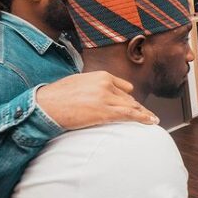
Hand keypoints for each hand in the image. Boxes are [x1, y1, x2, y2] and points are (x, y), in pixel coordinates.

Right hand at [36, 71, 158, 128]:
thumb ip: (93, 86)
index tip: (134, 103)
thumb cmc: (57, 97)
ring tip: (152, 119)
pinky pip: (129, 114)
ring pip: (131, 106)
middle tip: (147, 115)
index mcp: (101, 76)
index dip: (128, 97)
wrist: (45, 106)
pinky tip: (151, 122)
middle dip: (136, 108)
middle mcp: (107, 84)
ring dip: (144, 114)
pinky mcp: (105, 111)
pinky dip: (143, 118)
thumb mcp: (78, 83)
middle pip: (128, 97)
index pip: (122, 86)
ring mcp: (107, 97)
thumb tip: (99, 94)